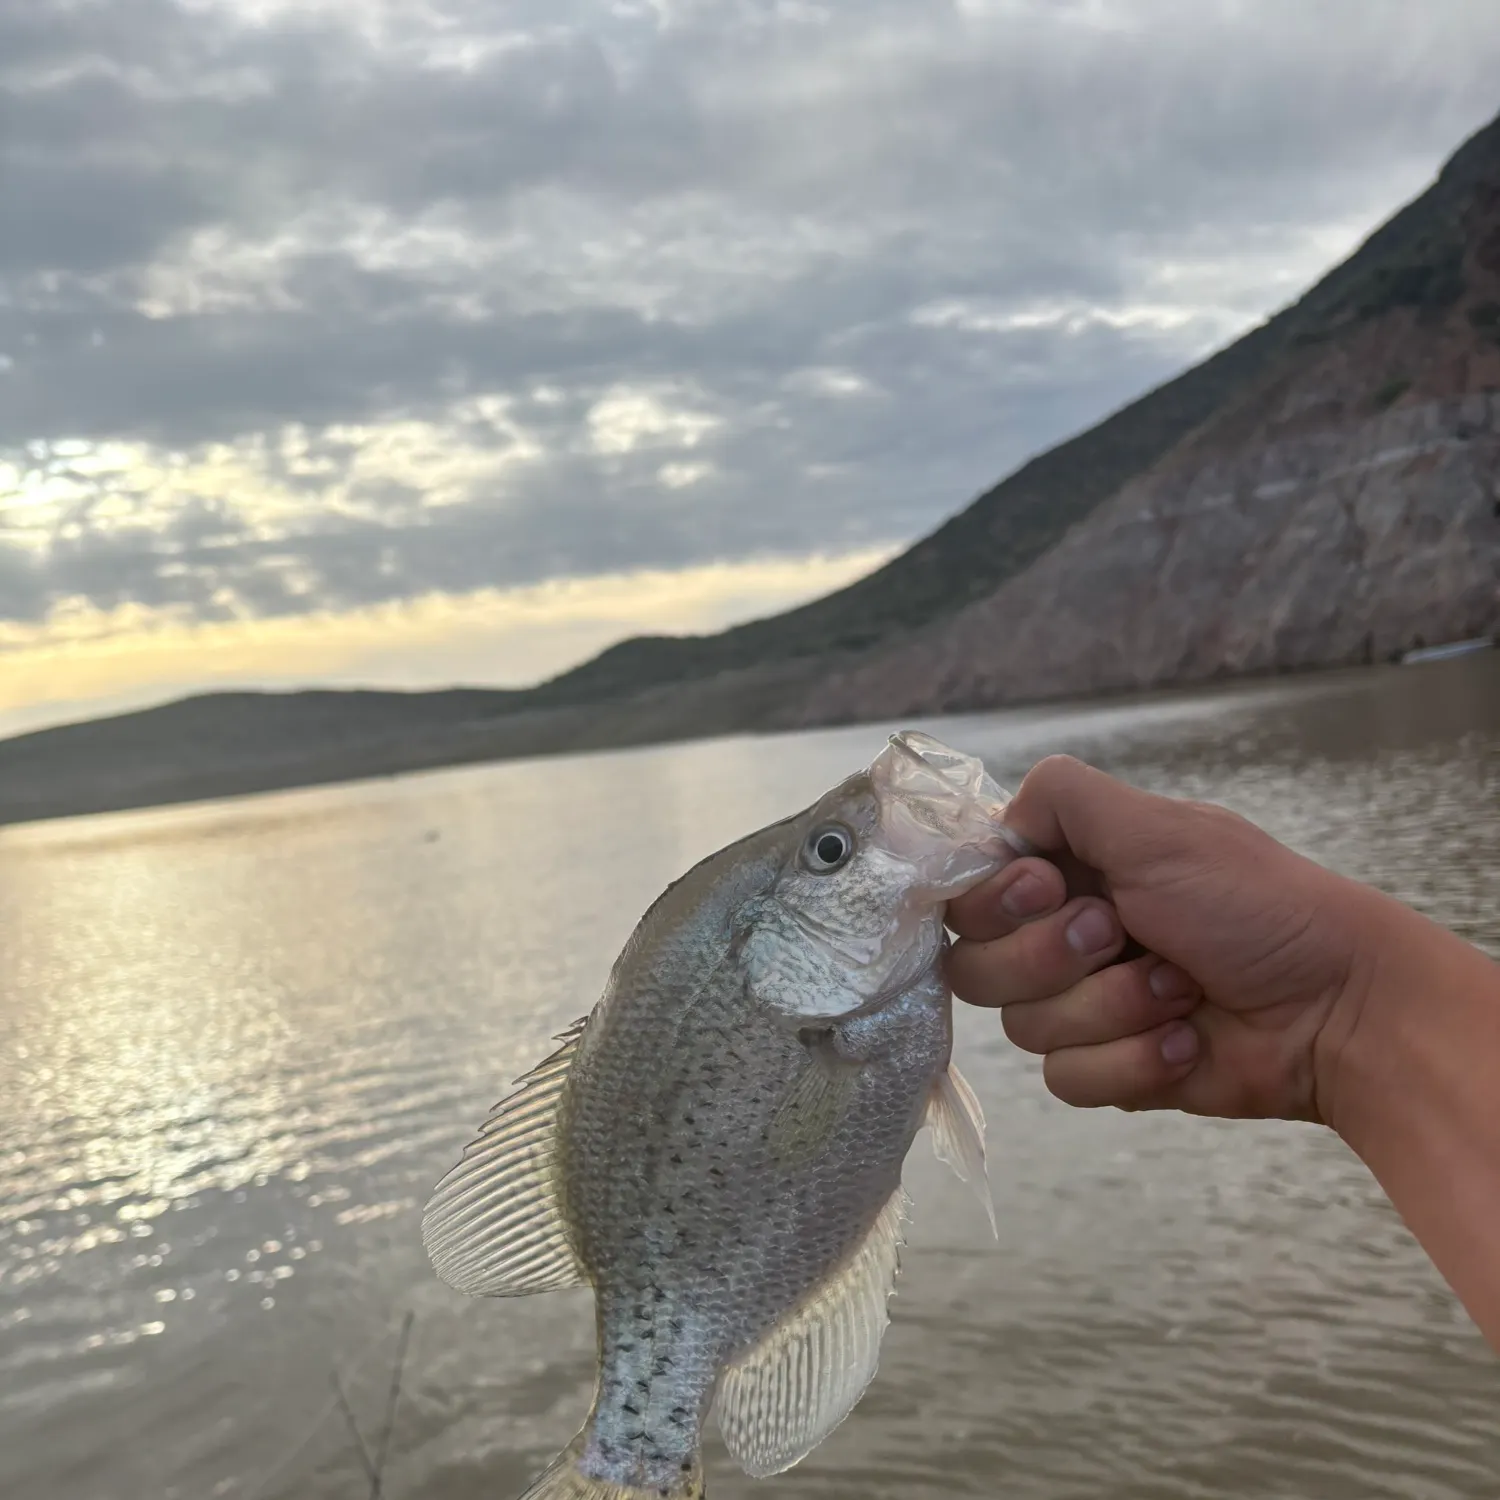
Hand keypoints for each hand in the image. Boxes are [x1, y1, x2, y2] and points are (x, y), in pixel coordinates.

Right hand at [945, 755, 1383, 1122]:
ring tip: (1182, 988)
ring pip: (1024, 1028)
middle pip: (978, 968)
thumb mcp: (1159, 827)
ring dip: (1112, 1007)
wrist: (1336, 1008)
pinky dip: (1134, 1059)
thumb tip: (1000, 825)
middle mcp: (1061, 937)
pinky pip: (1068, 1079)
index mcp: (1067, 872)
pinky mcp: (1108, 1070)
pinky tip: (1188, 1040)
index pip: (967, 895)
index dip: (995, 900)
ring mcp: (1082, 1008)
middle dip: (1054, 956)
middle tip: (1125, 933)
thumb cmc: (1253, 905)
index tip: (1050, 887)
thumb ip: (1062, 797)